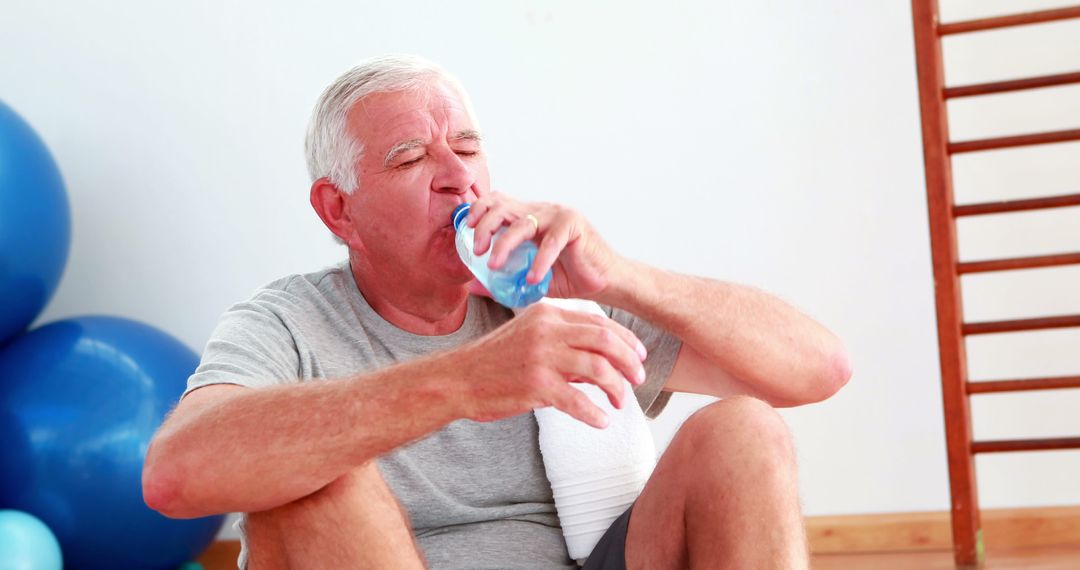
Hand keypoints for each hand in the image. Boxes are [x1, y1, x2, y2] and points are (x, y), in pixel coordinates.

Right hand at [454, 303, 647, 427]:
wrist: (458, 379)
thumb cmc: (494, 361)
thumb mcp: (530, 338)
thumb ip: (565, 344)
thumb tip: (601, 363)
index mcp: (547, 314)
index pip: (599, 322)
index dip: (626, 339)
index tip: (639, 356)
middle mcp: (547, 330)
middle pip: (605, 340)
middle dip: (629, 361)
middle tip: (639, 378)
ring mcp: (542, 357)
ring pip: (598, 368)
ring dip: (616, 387)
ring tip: (621, 402)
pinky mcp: (536, 385)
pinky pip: (577, 401)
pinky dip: (595, 413)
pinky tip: (602, 421)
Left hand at [465, 193, 621, 299]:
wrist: (605, 281)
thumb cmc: (569, 277)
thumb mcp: (528, 278)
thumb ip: (503, 279)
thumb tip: (473, 286)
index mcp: (528, 217)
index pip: (497, 202)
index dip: (478, 211)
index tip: (465, 231)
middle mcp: (540, 212)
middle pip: (502, 206)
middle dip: (484, 226)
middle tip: (476, 251)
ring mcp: (557, 215)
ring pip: (522, 223)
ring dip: (504, 244)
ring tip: (495, 266)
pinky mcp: (574, 225)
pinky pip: (551, 241)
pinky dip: (538, 261)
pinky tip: (532, 278)